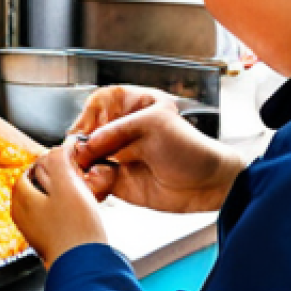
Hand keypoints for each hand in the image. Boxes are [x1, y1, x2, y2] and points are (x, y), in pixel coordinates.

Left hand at [12, 141, 107, 268]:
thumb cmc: (75, 228)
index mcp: (21, 198)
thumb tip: (58, 147)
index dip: (51, 162)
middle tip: (75, 178)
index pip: (31, 169)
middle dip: (57, 179)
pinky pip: (54, 218)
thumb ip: (59, 160)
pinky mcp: (49, 242)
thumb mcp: (67, 184)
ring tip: (80, 196)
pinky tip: (81, 215)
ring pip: (47, 202)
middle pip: (38, 186)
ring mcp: (34, 231)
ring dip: (63, 195)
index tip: (67, 162)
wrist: (85, 266)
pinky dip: (66, 211)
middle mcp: (22, 215)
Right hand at [70, 85, 244, 213]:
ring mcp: (118, 156)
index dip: (89, 116)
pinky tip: (100, 186)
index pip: (97, 104)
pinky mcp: (118, 181)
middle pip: (86, 133)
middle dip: (81, 146)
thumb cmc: (191, 148)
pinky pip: (94, 181)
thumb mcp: (154, 125)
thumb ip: (116, 131)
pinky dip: (91, 185)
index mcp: (132, 107)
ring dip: (84, 168)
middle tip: (82, 157)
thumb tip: (84, 145)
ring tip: (93, 173)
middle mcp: (122, 130)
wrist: (209, 184)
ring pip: (86, 159)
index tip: (85, 131)